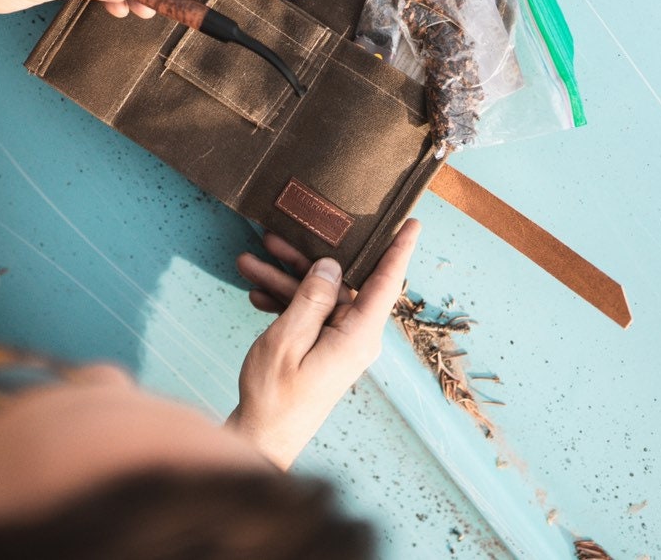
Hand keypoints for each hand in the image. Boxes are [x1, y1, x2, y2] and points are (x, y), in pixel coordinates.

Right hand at [226, 219, 420, 468]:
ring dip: (285, 278)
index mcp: (357, 335)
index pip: (385, 283)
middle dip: (307, 257)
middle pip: (341, 282)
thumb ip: (311, 299)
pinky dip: (284, 302)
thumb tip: (332, 266)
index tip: (411, 222)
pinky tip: (255, 292)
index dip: (398, 249)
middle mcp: (356, 337)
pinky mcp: (324, 349)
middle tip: (277, 235)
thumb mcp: (287, 340)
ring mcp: (339, 343)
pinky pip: (309, 315)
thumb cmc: (274, 397)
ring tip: (250, 261)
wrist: (263, 439)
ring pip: (318, 296)